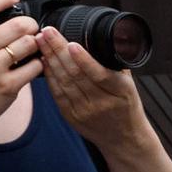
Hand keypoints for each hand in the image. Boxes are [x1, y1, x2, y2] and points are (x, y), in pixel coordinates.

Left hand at [38, 26, 145, 149]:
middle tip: (47, 31)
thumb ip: (116, 64)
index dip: (83, 58)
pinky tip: (43, 61)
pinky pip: (57, 93)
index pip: (99, 74)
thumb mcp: (130, 85)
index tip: (70, 42)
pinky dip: (49, 75)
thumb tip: (103, 38)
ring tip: (41, 41)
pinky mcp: (71, 116)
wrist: (125, 139)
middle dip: (59, 50)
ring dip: (50, 59)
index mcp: (121, 91)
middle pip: (76, 74)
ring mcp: (85, 111)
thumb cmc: (128, 108)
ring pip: (63, 81)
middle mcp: (102, 103)